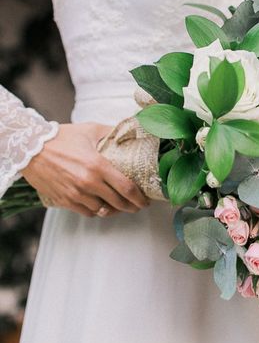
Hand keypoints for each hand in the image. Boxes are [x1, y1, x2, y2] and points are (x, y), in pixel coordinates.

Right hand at [22, 123, 149, 216]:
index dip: (139, 198)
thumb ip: (112, 133)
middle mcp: (88, 182)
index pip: (127, 188)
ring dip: (114, 209)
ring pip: (103, 210)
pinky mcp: (64, 200)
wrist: (30, 148)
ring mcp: (76, 193)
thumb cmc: (62, 137)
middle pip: (118, 203)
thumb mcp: (90, 130)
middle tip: (137, 205)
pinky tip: (101, 205)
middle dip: (131, 206)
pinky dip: (97, 211)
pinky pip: (87, 212)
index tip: (146, 201)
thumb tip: (130, 132)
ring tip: (120, 205)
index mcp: (98, 166)